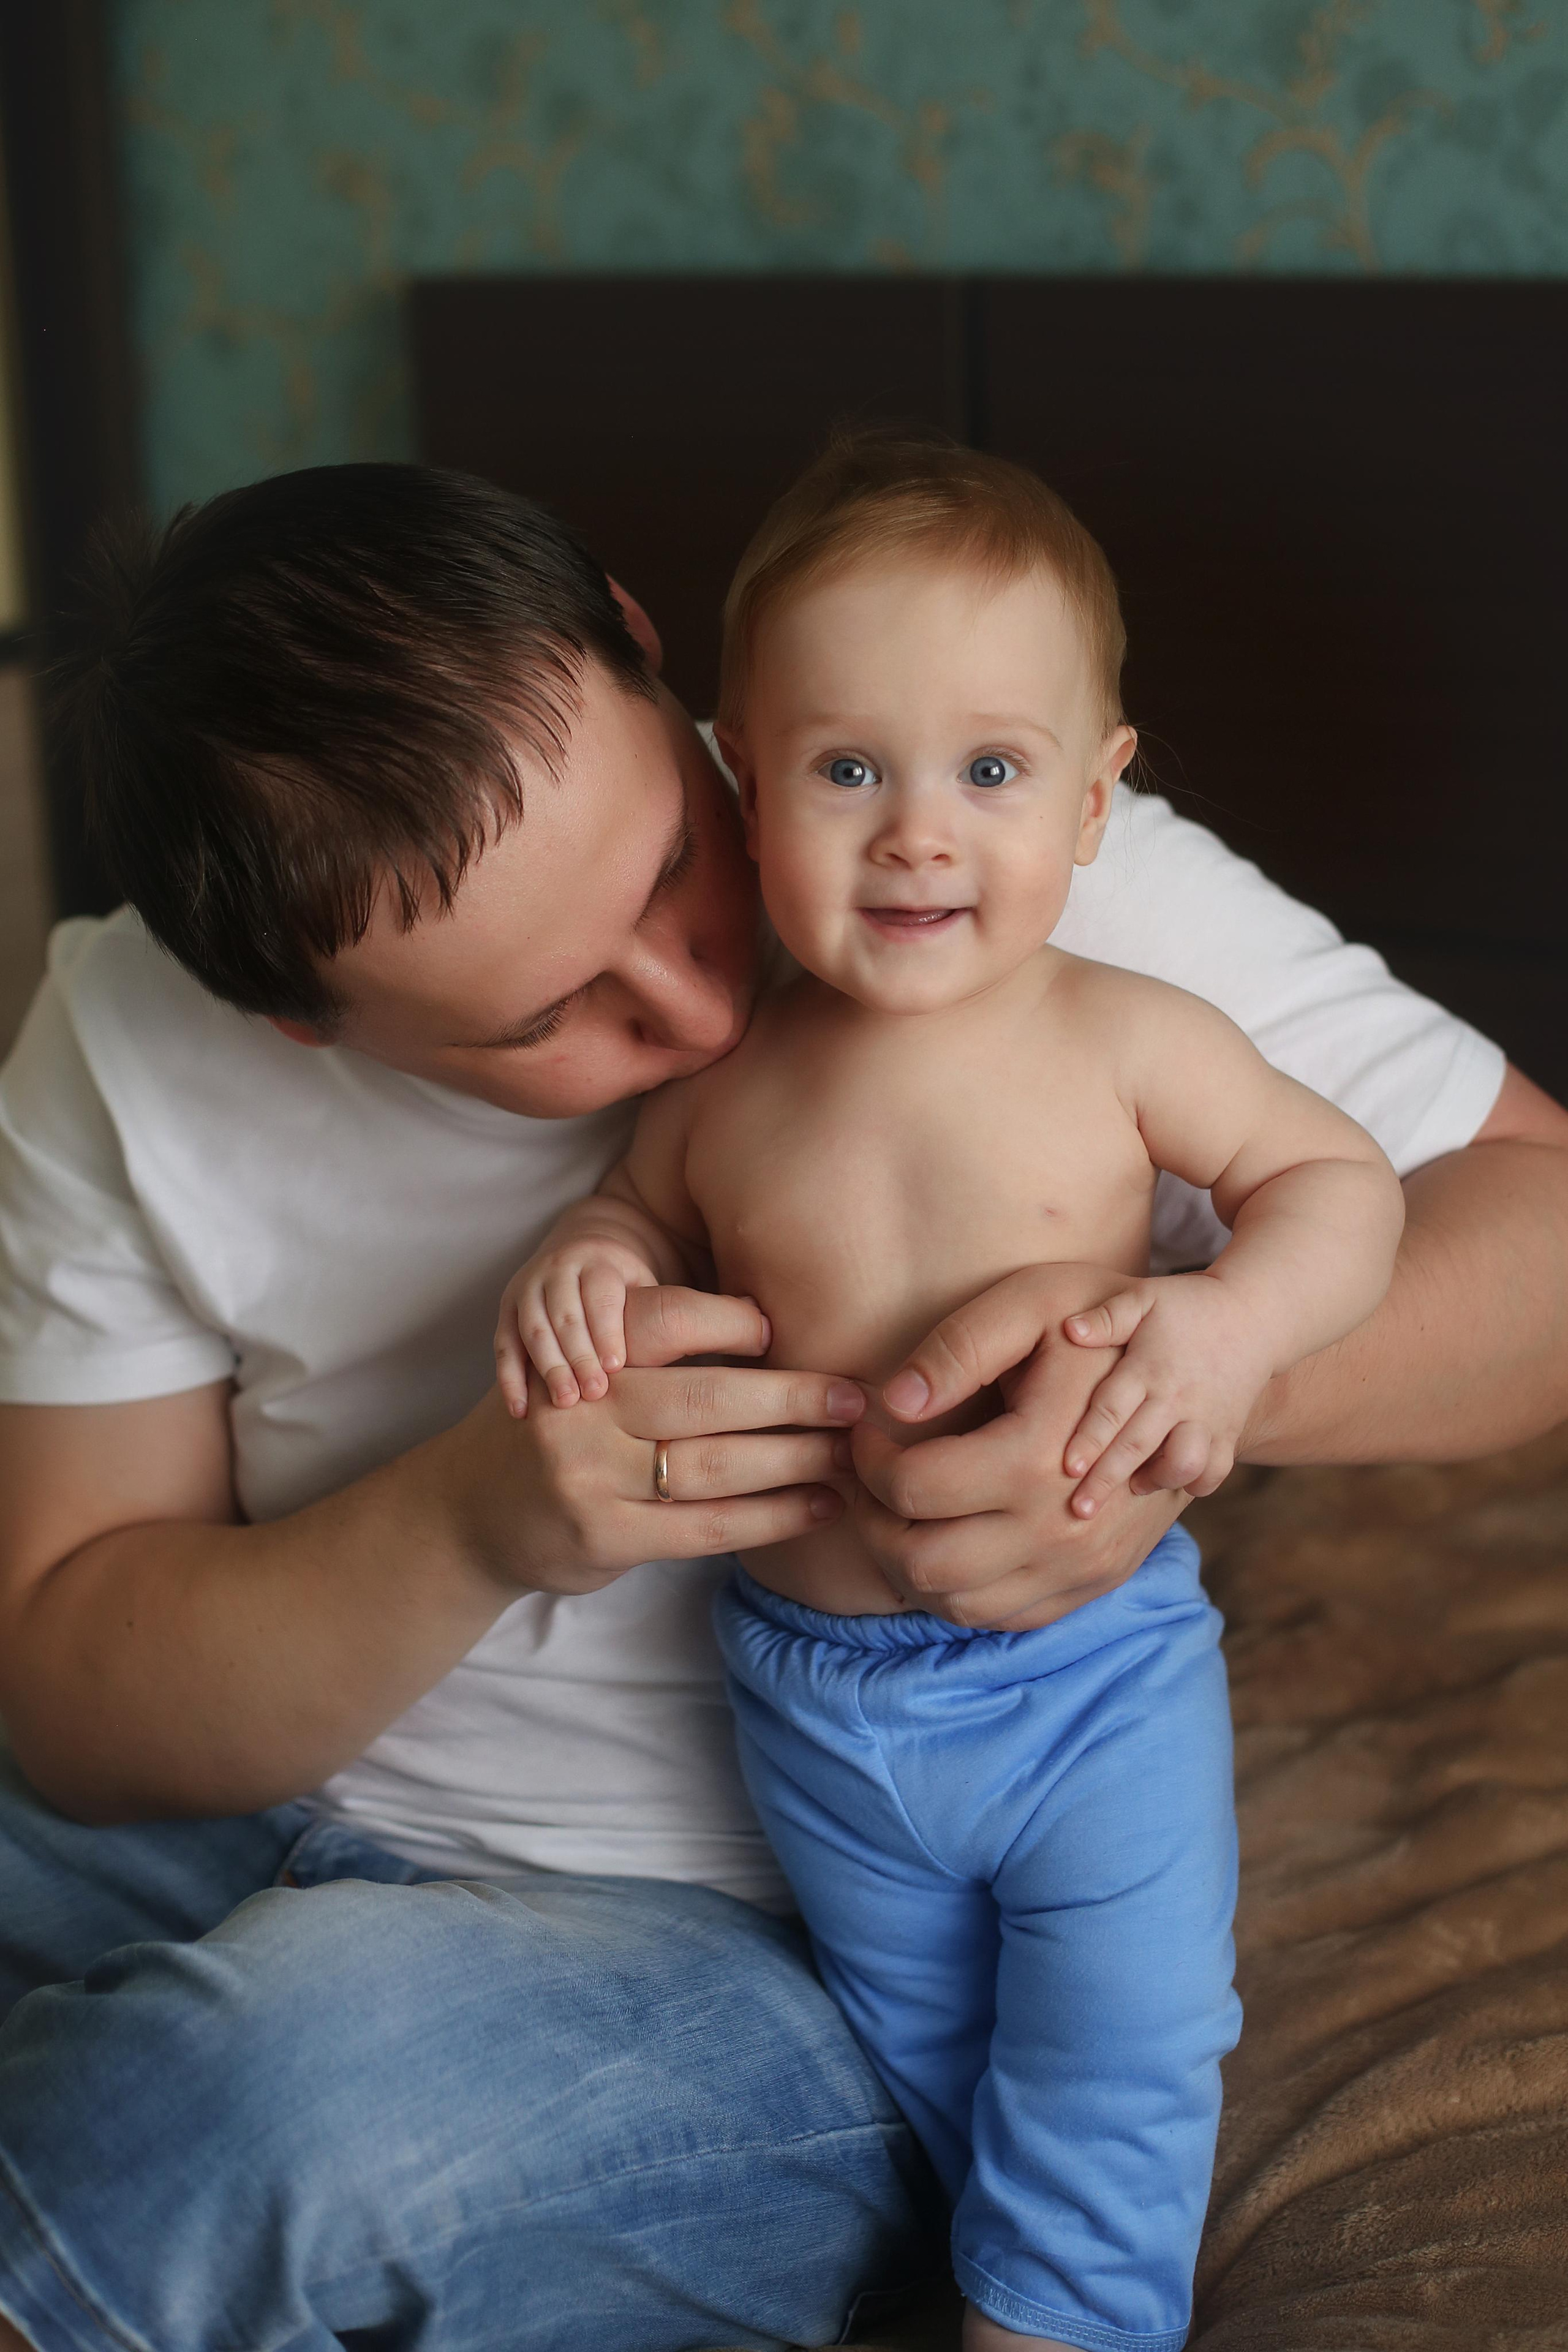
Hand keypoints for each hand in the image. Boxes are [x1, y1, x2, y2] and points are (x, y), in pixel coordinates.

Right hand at [451, 1287, 861, 1594]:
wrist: (470, 1511)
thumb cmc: (560, 1427)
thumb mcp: (586, 1369)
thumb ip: (654, 1352)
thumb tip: (778, 1329)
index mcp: (584, 1353)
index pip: (667, 1322)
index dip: (734, 1322)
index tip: (790, 1329)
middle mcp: (583, 1409)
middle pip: (706, 1398)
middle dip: (793, 1398)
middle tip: (856, 1398)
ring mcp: (591, 1479)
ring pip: (714, 1466)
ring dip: (796, 1461)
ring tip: (852, 1455)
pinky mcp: (606, 1538)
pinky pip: (707, 1527)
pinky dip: (773, 1517)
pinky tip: (819, 1506)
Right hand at [496, 1231, 666, 1412]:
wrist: (581, 1253)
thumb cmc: (625, 1288)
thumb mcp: (645, 1288)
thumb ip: (657, 1315)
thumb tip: (689, 1354)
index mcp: (597, 1259)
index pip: (599, 1294)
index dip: (606, 1330)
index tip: (616, 1367)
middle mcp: (557, 1268)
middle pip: (563, 1313)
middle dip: (577, 1355)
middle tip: (594, 1393)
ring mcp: (527, 1287)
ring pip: (532, 1329)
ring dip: (547, 1367)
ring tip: (565, 1403)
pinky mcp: (506, 1310)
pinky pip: (504, 1346)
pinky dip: (510, 1379)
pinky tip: (521, 1410)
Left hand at [849, 1264, 1184, 1630]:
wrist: (1197, 1372)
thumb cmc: (1097, 1326)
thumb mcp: (1031, 1304)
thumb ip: (957, 1349)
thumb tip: (890, 1402)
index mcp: (1039, 1457)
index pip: (912, 1487)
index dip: (868, 1459)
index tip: (865, 1430)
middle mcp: (1063, 1529)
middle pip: (922, 1563)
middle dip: (874, 1523)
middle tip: (870, 1478)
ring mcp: (1083, 1566)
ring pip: (956, 1604)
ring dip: (907, 1564)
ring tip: (899, 1508)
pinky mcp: (1095, 1583)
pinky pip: (1003, 1617)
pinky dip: (958, 1589)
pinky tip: (946, 1536)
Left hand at [1062, 1273, 1273, 1515]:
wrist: (1255, 1314)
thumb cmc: (1186, 1306)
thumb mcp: (1145, 1298)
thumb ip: (1107, 1316)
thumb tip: (1070, 1329)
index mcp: (1149, 1366)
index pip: (1114, 1408)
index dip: (1090, 1439)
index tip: (1068, 1467)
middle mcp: (1177, 1397)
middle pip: (1138, 1445)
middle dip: (1107, 1480)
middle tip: (1079, 1512)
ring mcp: (1207, 1418)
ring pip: (1184, 1464)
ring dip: (1156, 1482)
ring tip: (1132, 1490)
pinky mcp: (1228, 1432)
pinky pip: (1216, 1471)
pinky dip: (1196, 1485)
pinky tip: (1172, 1484)